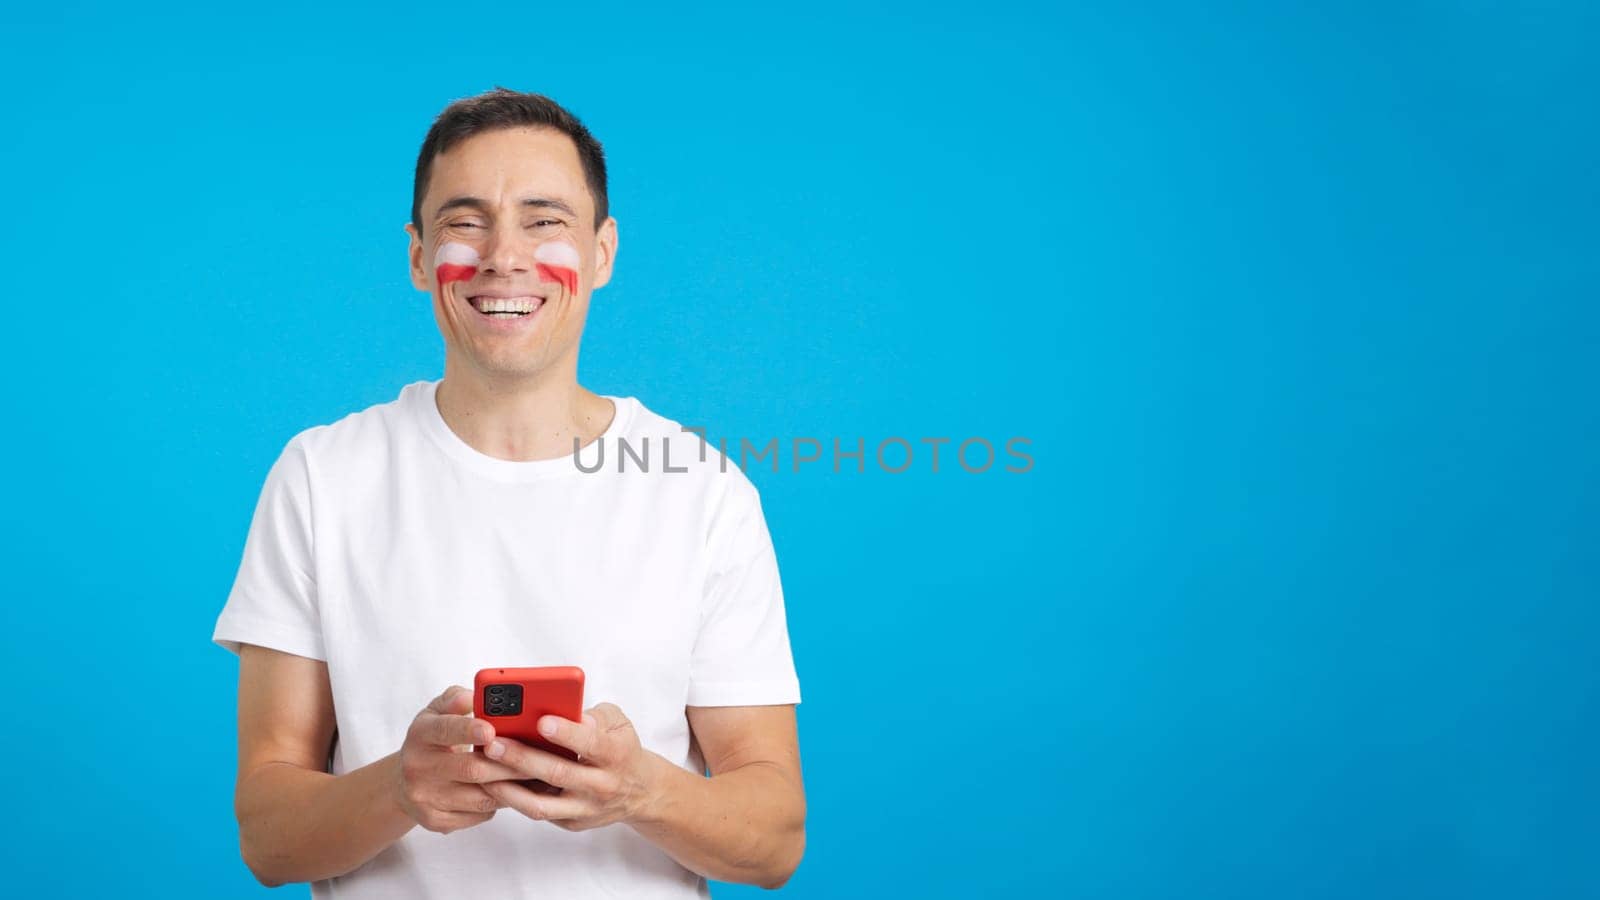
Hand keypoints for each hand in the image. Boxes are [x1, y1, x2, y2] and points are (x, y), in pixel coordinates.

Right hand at [395, 685, 527, 833]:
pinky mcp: (435, 820)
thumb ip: (458, 699)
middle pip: (472, 768)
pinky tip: (515, 793)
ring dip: (511, 787)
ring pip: (480, 797)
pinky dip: (500, 804)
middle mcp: (417, 767)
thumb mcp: (439, 711)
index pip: (445, 730)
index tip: (492, 729)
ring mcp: (425, 797)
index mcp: (420, 734)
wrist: (406, 781)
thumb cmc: (434, 738)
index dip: (469, 730)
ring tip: (534, 776)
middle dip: (509, 763)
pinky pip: (479, 815)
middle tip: (537, 757)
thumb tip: (478, 695)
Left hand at [481, 702, 660, 831]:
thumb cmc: (621, 747)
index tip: (541, 720)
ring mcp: (584, 808)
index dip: (566, 733)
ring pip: (541, 804)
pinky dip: (513, 798)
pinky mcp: (571, 822)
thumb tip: (565, 712)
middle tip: (492, 743)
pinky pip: (538, 812)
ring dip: (508, 787)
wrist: (640, 791)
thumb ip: (593, 715)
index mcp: (616, 754)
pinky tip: (492, 782)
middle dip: (522, 758)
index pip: (591, 743)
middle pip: (558, 773)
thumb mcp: (618, 723)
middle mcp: (602, 785)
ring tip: (483, 769)